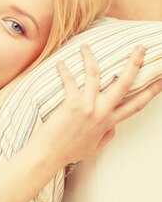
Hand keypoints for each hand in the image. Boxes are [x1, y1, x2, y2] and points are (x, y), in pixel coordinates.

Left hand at [39, 44, 161, 165]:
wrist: (50, 154)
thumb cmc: (69, 151)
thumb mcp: (95, 147)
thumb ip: (107, 135)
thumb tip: (113, 127)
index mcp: (109, 122)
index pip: (136, 104)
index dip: (151, 91)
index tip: (161, 79)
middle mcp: (102, 112)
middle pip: (124, 83)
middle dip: (134, 63)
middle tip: (141, 48)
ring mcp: (89, 107)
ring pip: (95, 75)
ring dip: (90, 57)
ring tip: (85, 46)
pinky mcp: (73, 104)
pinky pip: (70, 80)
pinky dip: (64, 70)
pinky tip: (60, 63)